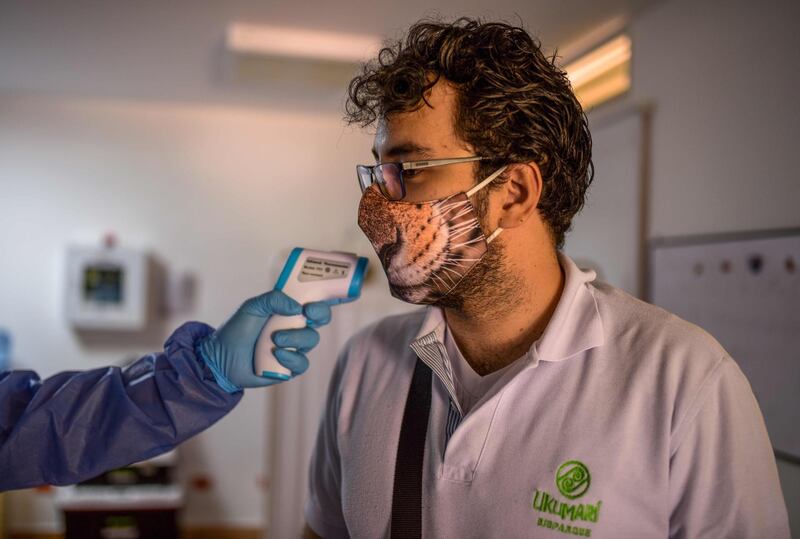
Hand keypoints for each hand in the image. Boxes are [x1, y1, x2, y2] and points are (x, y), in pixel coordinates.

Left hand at [197, 290, 331, 392]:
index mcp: (288, 312)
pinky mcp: (289, 368)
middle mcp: (295, 328)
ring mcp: (294, 348)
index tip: (310, 305)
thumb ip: (273, 299)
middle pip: (320, 321)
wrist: (220, 359)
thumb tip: (297, 307)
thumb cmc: (236, 330)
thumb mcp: (252, 307)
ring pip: (311, 340)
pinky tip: (276, 355)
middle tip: (305, 314)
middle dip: (318, 316)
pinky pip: (302, 363)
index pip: (313, 304)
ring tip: (275, 340)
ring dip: (295, 338)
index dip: (320, 303)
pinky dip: (291, 358)